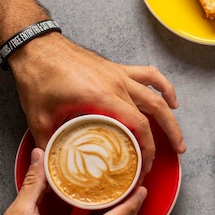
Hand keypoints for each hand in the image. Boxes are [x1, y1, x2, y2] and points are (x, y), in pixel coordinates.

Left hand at [9, 34, 186, 174]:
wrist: (36, 46)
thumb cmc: (39, 76)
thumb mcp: (39, 116)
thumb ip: (50, 144)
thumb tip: (53, 168)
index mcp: (102, 96)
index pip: (138, 126)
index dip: (147, 148)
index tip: (145, 164)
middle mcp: (117, 85)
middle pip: (154, 111)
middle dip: (169, 134)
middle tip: (177, 152)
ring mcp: (120, 75)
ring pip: (157, 95)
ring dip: (171, 115)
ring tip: (178, 133)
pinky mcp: (118, 69)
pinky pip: (149, 75)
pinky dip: (164, 87)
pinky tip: (171, 100)